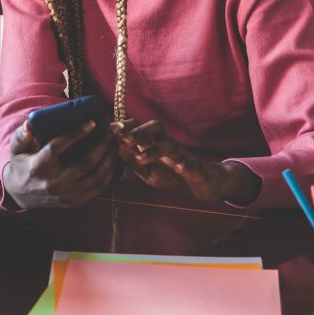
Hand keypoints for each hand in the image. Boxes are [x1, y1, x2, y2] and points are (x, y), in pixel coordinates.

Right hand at [1, 119, 117, 208]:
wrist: (21, 193)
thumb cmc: (22, 163)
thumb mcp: (16, 148)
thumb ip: (22, 135)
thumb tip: (30, 123)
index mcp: (39, 165)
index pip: (58, 146)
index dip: (76, 134)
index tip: (92, 122)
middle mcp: (54, 182)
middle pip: (86, 163)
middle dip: (104, 145)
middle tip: (114, 130)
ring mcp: (66, 195)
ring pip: (96, 176)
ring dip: (110, 158)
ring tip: (117, 142)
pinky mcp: (74, 202)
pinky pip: (99, 188)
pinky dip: (110, 173)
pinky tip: (114, 159)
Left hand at [113, 119, 260, 204]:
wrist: (202, 187)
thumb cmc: (172, 178)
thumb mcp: (147, 174)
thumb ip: (133, 163)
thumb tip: (118, 148)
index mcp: (153, 144)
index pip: (140, 128)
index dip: (126, 127)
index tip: (111, 131)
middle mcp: (167, 145)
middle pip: (155, 127)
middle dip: (138, 132)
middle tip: (123, 140)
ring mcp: (182, 154)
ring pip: (170, 143)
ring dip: (154, 150)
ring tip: (140, 159)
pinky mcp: (197, 166)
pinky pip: (191, 162)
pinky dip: (185, 164)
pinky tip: (178, 168)